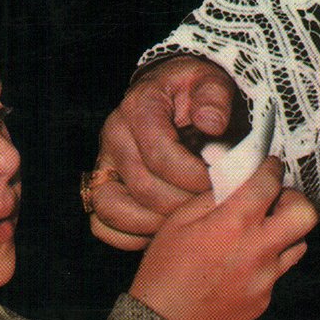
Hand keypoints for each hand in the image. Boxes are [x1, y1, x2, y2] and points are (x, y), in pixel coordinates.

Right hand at [90, 57, 237, 249]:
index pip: (159, 154)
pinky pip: (102, 224)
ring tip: (188, 220)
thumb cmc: (195, 92)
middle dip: (182, 205)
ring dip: (155, 225)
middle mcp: (114, 134)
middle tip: (211, 207)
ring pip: (114, 209)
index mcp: (140, 107)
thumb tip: (211, 124)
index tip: (218, 183)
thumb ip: (214, 99)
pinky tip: (163, 230)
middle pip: (142, 187)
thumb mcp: (211, 82)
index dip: (192, 176)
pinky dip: (130, 236)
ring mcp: (103, 162)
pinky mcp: (101, 185)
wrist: (174, 93)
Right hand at [129, 157, 316, 319]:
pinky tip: (242, 260)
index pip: (270, 182)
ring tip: (259, 231)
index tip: (270, 165)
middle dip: (294, 199)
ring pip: (298, 243)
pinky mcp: (264, 299)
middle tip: (276, 199)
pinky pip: (279, 270)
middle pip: (305, 214)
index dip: (272, 167)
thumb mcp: (181, 218)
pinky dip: (267, 259)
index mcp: (233, 224)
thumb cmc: (166, 269)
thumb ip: (215, 193)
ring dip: (284, 230)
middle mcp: (256, 251)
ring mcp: (264, 279)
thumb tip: (237, 175)